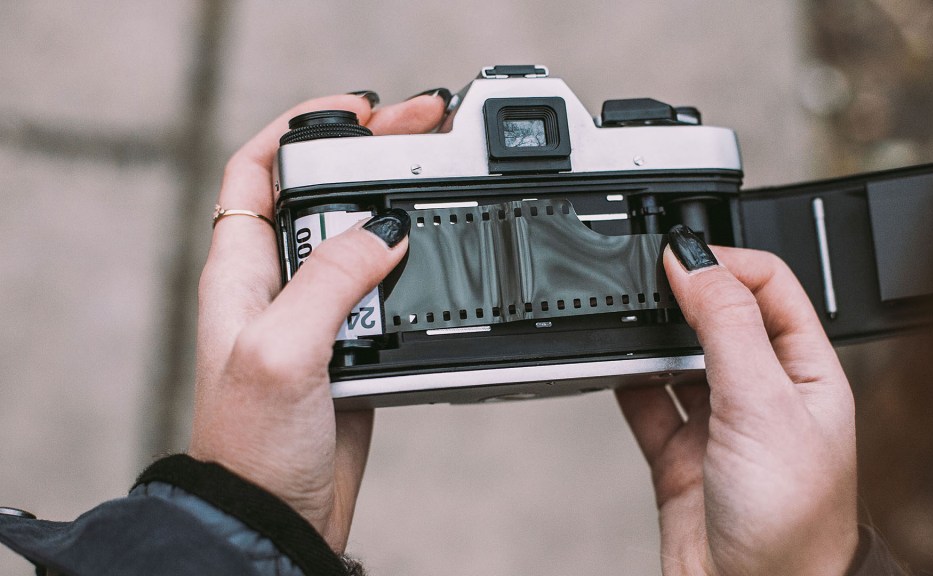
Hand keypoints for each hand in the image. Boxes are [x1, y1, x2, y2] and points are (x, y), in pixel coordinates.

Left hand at [188, 92, 445, 550]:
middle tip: (421, 135)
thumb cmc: (252, 445)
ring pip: (358, 243)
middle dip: (367, 158)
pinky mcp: (351, 348)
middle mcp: (276, 286)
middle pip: (320, 197)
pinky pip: (384, 294)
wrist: (277, 515)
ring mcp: (316, 317)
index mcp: (241, 273)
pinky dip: (410, 273)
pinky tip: (435, 263)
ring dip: (393, 215)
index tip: (356, 112)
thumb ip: (331, 281)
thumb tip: (384, 228)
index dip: (299, 129)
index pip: (255, 172)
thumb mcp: (283, 349)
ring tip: (434, 190)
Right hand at [617, 229, 858, 574]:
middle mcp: (763, 392)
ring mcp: (718, 423)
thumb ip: (725, 325)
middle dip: (683, 297)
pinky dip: (625, 382)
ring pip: (677, 357)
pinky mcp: (679, 453)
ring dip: (650, 340)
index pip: (771, 286)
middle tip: (648, 285)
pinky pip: (645, 401)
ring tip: (627, 328)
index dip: (727, 262)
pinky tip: (613, 368)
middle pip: (719, 316)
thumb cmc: (791, 520)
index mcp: (805, 370)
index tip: (681, 257)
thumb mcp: (763, 402)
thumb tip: (693, 262)